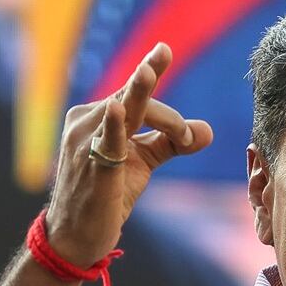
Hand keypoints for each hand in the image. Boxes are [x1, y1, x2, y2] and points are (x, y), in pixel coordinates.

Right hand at [45, 43, 212, 265]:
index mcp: (98, 116)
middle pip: (130, 99)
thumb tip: (208, 130)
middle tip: (172, 79)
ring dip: (159, 116)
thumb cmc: (107, 194)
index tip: (164, 49)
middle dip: (159, 99)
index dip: (151, 74)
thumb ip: (173, 143)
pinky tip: (116, 109)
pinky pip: (104, 142)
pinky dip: (113, 126)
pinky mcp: (92, 168)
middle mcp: (87, 121)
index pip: (132, 93)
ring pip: (124, 114)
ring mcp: (85, 143)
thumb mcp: (142, 162)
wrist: (77, 237)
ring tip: (166, 100)